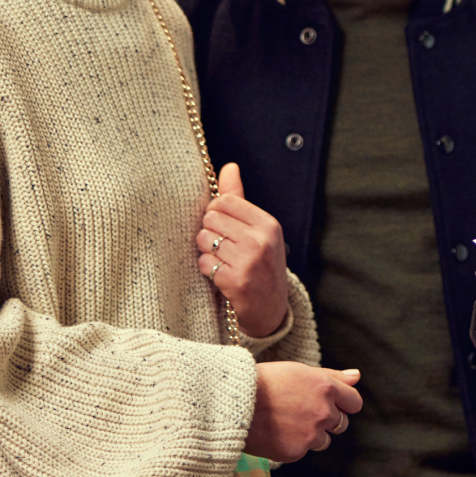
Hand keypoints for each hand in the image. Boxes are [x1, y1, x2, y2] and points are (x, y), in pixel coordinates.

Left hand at [197, 163, 289, 337]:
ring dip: (208, 252)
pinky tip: (222, 275)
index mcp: (268, 224)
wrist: (270, 309)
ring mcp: (249, 262)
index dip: (217, 212)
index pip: (226, 202)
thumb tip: (229, 167)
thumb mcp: (258, 230)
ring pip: (205, 240)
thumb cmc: (261, 265)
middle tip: (224, 247)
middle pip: (211, 219)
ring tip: (224, 261)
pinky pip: (205, 263)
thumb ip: (239, 199)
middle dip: (211, 232)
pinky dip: (208, 269)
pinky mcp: (235, 281)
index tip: (224, 226)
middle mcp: (261, 241)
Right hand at [245, 363, 361, 461]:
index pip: (354, 402)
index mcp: (326, 388)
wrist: (232, 404)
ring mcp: (311, 434)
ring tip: (285, 422)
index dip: (343, 404)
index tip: (330, 404)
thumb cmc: (264, 381)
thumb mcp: (299, 371)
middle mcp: (323, 412)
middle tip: (300, 411)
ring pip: (323, 440)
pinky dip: (292, 444)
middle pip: (341, 423)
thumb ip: (332, 376)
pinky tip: (275, 432)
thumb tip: (357, 376)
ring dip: (311, 434)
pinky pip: (302, 450)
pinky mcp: (296, 451)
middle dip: (327, 420)